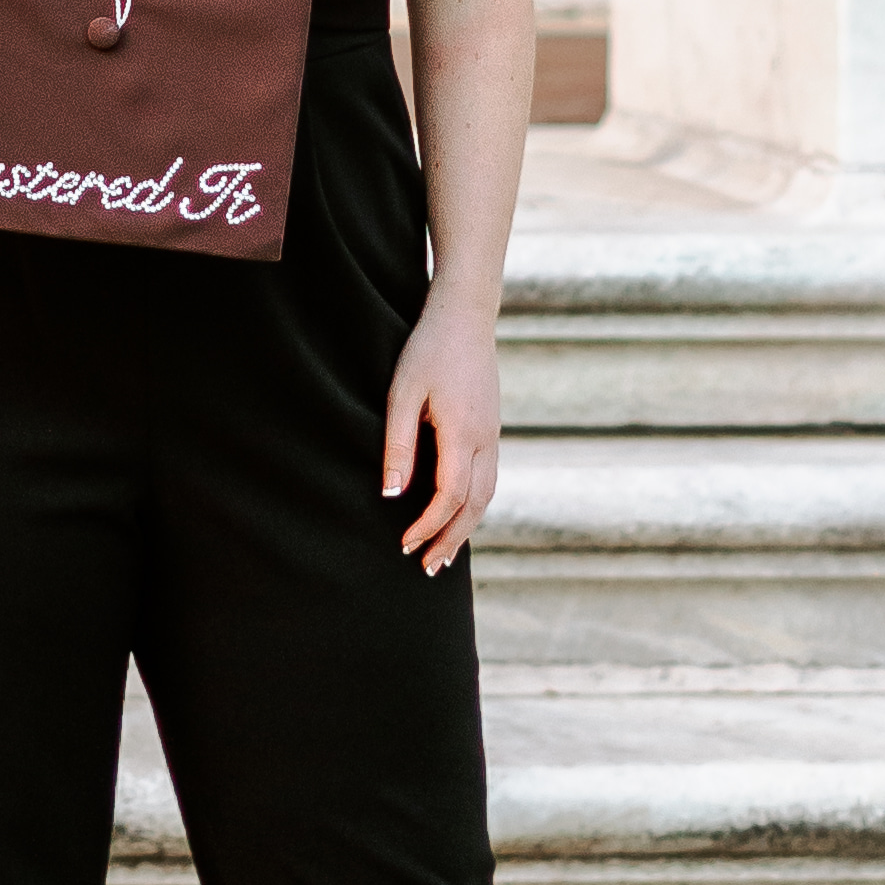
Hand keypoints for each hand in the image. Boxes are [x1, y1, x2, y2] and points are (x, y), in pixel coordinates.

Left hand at [381, 293, 500, 574]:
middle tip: (428, 569)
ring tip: (443, 553)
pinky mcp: (492, 428)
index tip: (404, 544)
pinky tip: (458, 513)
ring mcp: (493, 434)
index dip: (428, 525)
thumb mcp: (401, 393)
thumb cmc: (426, 350)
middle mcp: (485, 439)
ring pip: (487, 495)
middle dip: (451, 539)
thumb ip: (397, 446)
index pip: (449, 496)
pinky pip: (488, 477)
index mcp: (462, 432)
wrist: (464, 315)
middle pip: (475, 505)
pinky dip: (474, 505)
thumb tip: (391, 496)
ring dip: (466, 527)